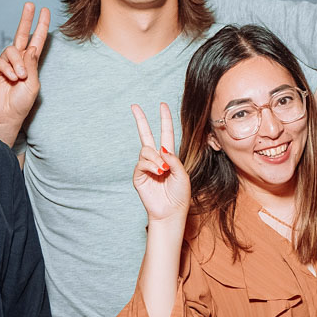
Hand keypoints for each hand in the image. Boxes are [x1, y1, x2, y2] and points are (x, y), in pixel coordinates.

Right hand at [0, 2, 49, 140]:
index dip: (41, 26)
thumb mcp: (33, 85)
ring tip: (20, 77)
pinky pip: (0, 61)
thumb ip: (33, 66)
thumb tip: (32, 47)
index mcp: (30, 63)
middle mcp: (17, 60)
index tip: (45, 11)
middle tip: (30, 5)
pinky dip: (8, 69)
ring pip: (12, 51)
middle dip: (26, 19)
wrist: (4, 117)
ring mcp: (4, 63)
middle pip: (21, 34)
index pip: (36, 41)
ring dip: (18, 63)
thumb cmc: (20, 104)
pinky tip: (11, 79)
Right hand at [130, 103, 189, 224]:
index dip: (164, 120)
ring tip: (163, 171)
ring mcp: (146, 167)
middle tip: (134, 106)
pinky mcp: (138, 176)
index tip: (162, 105)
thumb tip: (161, 149)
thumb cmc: (179, 195)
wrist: (171, 212)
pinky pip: (141, 163)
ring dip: (155, 158)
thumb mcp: (182, 175)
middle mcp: (156, 159)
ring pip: (146, 150)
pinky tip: (158, 173)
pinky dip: (151, 166)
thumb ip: (174, 160)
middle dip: (141, 120)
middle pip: (146, 135)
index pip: (165, 134)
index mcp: (169, 157)